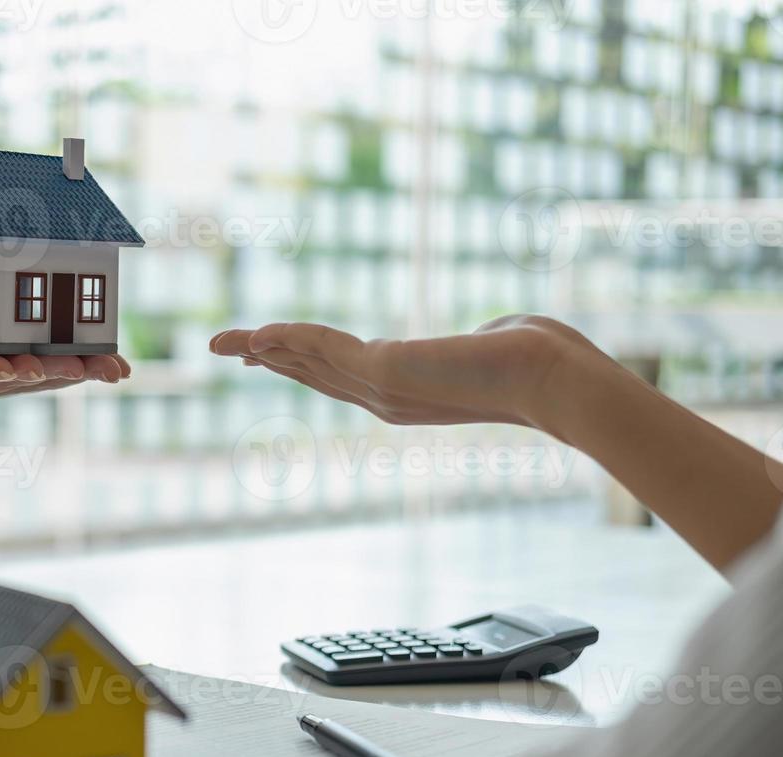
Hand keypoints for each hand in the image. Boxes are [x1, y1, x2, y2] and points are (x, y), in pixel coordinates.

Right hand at [210, 314, 603, 434]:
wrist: (559, 381)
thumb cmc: (545, 359)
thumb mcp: (501, 337)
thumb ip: (480, 335)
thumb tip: (489, 331)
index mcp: (409, 393)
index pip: (341, 376)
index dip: (300, 361)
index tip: (270, 351)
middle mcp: (388, 399)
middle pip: (312, 375)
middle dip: (268, 359)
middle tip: (228, 348)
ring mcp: (383, 389)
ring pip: (308, 363)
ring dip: (263, 350)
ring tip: (224, 343)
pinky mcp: (386, 369)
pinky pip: (322, 348)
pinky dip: (285, 340)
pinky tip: (257, 334)